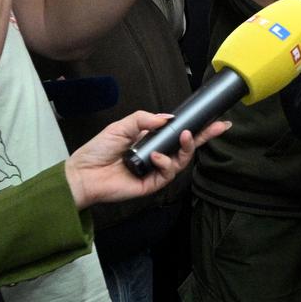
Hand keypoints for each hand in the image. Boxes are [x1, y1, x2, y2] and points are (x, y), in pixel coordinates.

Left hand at [64, 110, 229, 208]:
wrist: (84, 173)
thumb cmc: (98, 150)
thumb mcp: (122, 126)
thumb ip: (145, 119)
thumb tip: (168, 118)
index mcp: (151, 140)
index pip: (177, 133)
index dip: (197, 127)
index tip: (214, 120)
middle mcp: (157, 154)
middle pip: (186, 147)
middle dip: (204, 136)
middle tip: (216, 127)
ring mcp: (156, 170)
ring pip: (182, 160)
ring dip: (186, 148)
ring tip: (183, 138)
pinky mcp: (152, 184)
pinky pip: (168, 173)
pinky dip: (166, 163)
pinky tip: (156, 157)